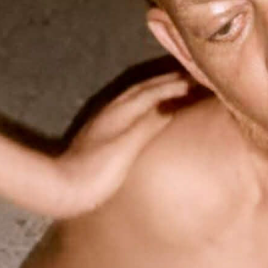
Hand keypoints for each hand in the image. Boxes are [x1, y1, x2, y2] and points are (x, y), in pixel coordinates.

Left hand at [51, 71, 192, 217]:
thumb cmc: (98, 172)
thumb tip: (175, 102)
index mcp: (123, 111)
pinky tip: (150, 110)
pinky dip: (148, 101)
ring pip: (137, 95)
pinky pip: (132, 106)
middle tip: (195, 78)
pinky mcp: (102, 132)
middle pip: (146, 87)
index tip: (203, 80)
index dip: (180, 84)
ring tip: (178, 88)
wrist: (64, 189)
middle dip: (171, 81)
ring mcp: (106, 120)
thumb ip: (151, 122)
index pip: (156, 90)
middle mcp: (114, 109)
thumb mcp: (128, 147)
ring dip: (158, 88)